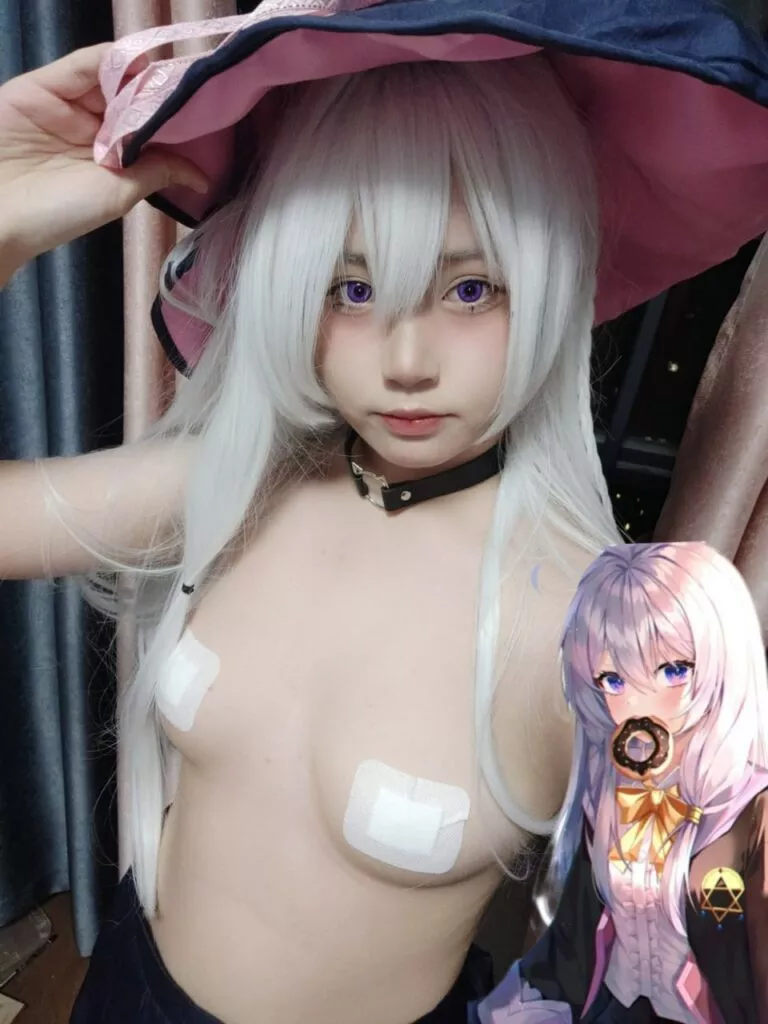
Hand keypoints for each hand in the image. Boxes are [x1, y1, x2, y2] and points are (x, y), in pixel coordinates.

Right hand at [0, 43, 207, 282]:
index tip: (204, 108)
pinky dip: (107, 60)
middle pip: (130, 98)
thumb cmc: (57, 213)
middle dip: (158, 90)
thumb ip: (156, 173)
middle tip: (192, 84)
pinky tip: (135, 61)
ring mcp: (66, 106)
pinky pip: (78, 67)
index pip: (146, 126)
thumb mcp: (117, 194)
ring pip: (108, 80)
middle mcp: (90, 129)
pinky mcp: (41, 87)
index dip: (171, 115)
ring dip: (137, 74)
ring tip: (167, 71)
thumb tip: (201, 176)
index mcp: (109, 157)